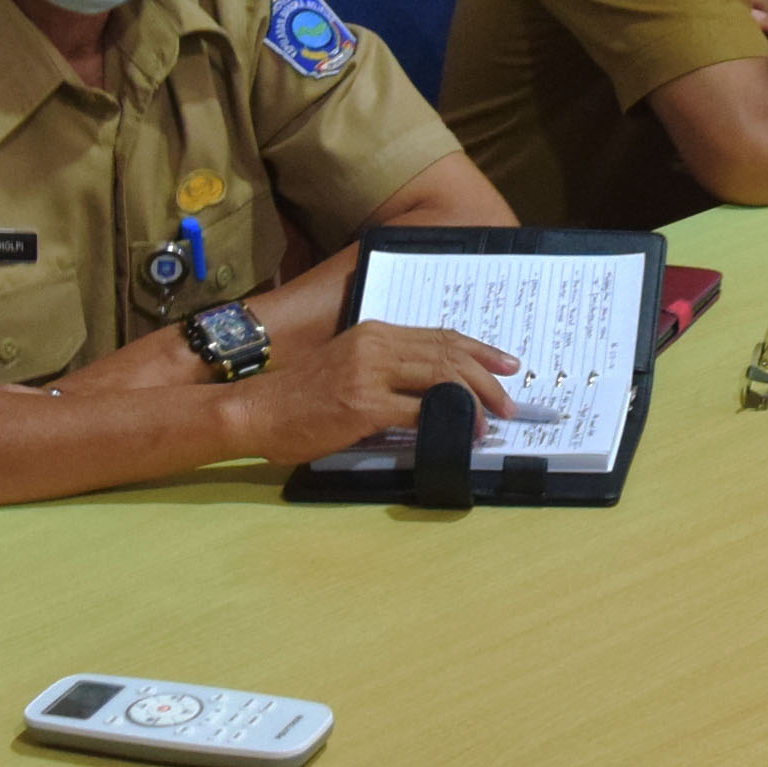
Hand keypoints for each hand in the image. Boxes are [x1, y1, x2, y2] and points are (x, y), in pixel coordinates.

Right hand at [227, 316, 517, 464]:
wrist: (258, 411)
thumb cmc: (302, 397)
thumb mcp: (349, 368)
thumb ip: (389, 371)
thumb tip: (435, 390)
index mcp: (375, 333)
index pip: (440, 336)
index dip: (479, 350)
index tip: (507, 364)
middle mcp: (376, 345)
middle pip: (448, 354)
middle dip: (487, 378)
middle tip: (509, 402)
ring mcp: (370, 373)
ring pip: (443, 378)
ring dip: (476, 401)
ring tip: (493, 421)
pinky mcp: (365, 405)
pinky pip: (422, 411)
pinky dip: (451, 421)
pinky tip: (464, 434)